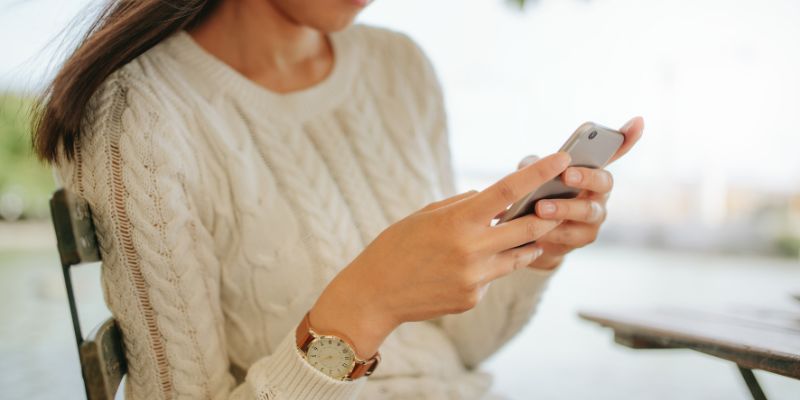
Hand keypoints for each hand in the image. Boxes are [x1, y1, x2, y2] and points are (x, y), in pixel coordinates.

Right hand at [310, 152, 571, 358]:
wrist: (374, 294)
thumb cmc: (396, 246)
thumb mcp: (426, 215)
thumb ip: (464, 205)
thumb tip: (496, 200)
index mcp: (458, 221)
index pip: (508, 191)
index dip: (538, 173)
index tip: (561, 158)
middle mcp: (472, 250)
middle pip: (528, 228)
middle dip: (547, 215)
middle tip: (556, 205)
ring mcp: (475, 278)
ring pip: (518, 256)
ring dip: (526, 243)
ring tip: (526, 234)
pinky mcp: (473, 298)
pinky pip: (493, 277)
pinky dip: (489, 267)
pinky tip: (466, 267)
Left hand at [517, 116, 644, 269]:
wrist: (530, 235)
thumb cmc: (537, 196)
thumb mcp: (534, 176)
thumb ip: (534, 166)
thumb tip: (534, 164)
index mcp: (591, 172)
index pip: (615, 152)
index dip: (628, 138)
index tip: (637, 120)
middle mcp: (600, 194)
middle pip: (604, 182)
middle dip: (586, 177)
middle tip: (566, 175)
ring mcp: (594, 218)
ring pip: (588, 211)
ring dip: (564, 208)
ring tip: (540, 208)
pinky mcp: (582, 239)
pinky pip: (571, 235)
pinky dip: (553, 232)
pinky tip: (537, 230)